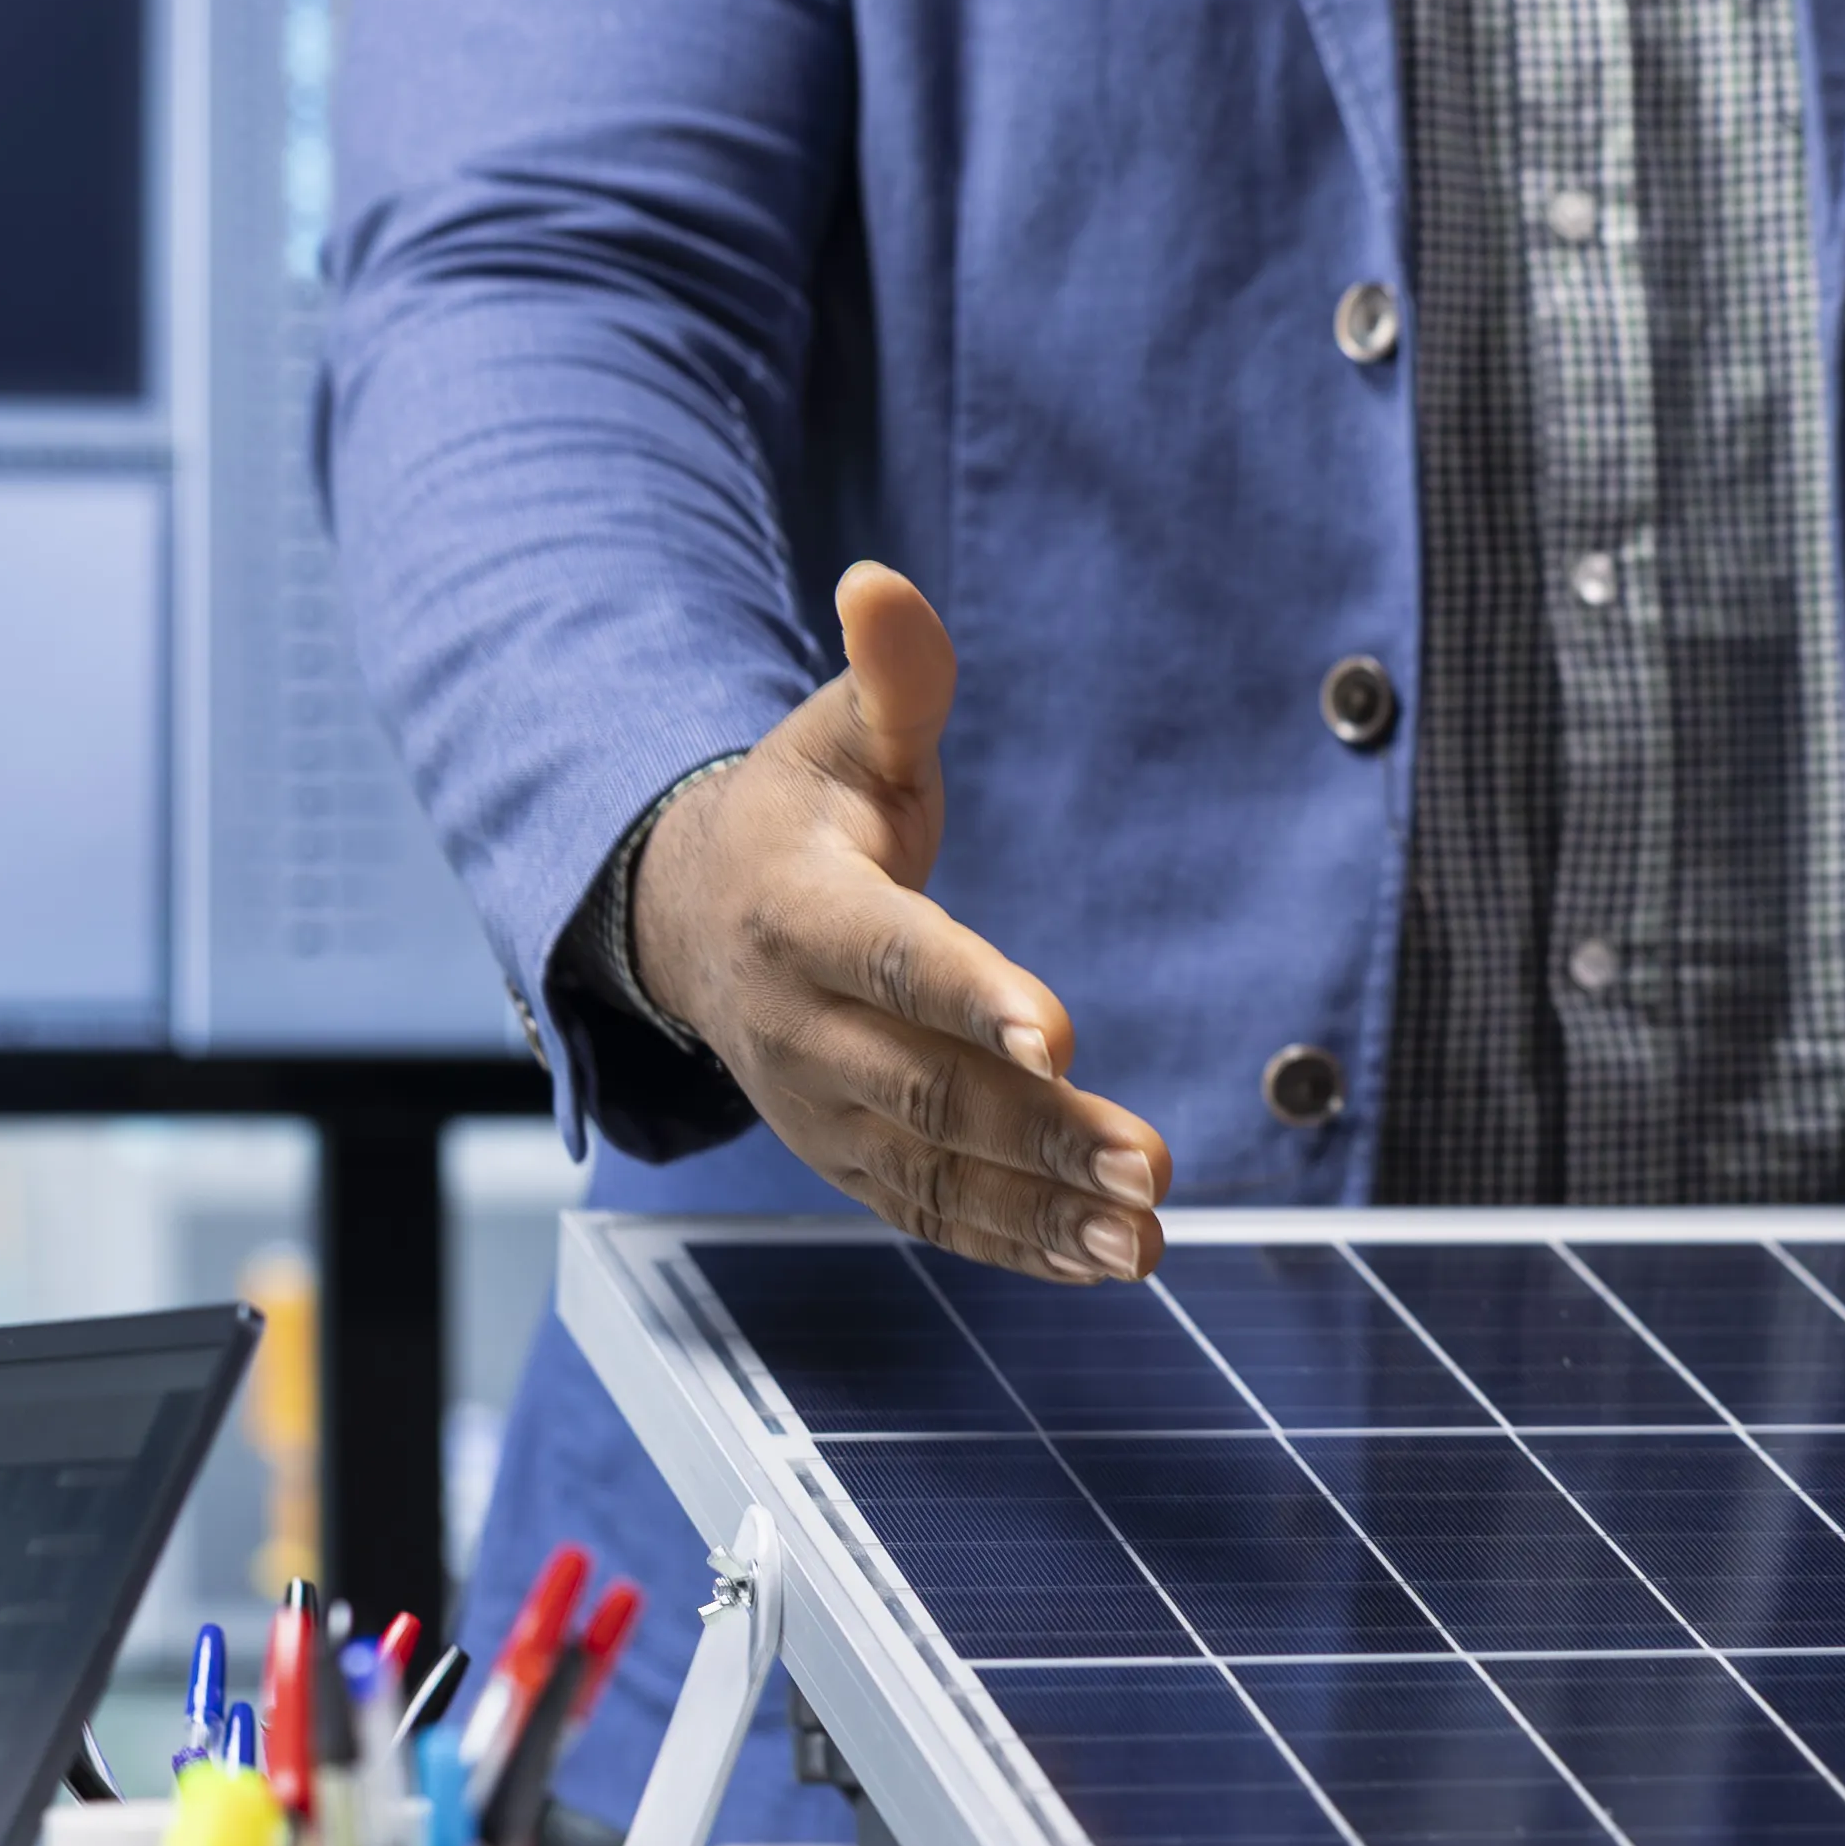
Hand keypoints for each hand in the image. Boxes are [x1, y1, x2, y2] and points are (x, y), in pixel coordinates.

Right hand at [632, 562, 1168, 1282]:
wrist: (696, 923)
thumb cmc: (802, 818)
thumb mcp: (841, 735)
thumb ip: (891, 676)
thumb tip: (883, 582)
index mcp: (800, 913)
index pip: (891, 957)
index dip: (970, 994)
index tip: (1058, 1033)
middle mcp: (799, 1027)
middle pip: (926, 1086)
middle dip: (1039, 1129)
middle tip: (1147, 1162)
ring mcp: (819, 1108)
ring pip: (935, 1169)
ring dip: (1043, 1212)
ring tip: (1144, 1239)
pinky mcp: (849, 1160)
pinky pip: (931, 1214)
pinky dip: (1017, 1247)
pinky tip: (1106, 1263)